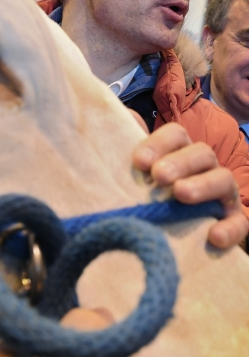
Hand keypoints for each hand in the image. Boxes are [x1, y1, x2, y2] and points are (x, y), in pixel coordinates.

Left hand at [131, 122, 247, 249]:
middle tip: (159, 176)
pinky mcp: (232, 221)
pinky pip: (240, 222)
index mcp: (179, 152)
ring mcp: (221, 194)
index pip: (175, 135)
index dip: (158, 144)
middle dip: (180, 162)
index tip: (139, 162)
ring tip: (181, 194)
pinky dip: (230, 227)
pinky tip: (213, 235)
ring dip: (203, 185)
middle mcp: (203, 168)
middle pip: (201, 153)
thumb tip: (118, 120)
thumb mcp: (129, 173)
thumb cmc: (142, 197)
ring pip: (223, 180)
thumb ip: (122, 145)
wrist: (159, 236)